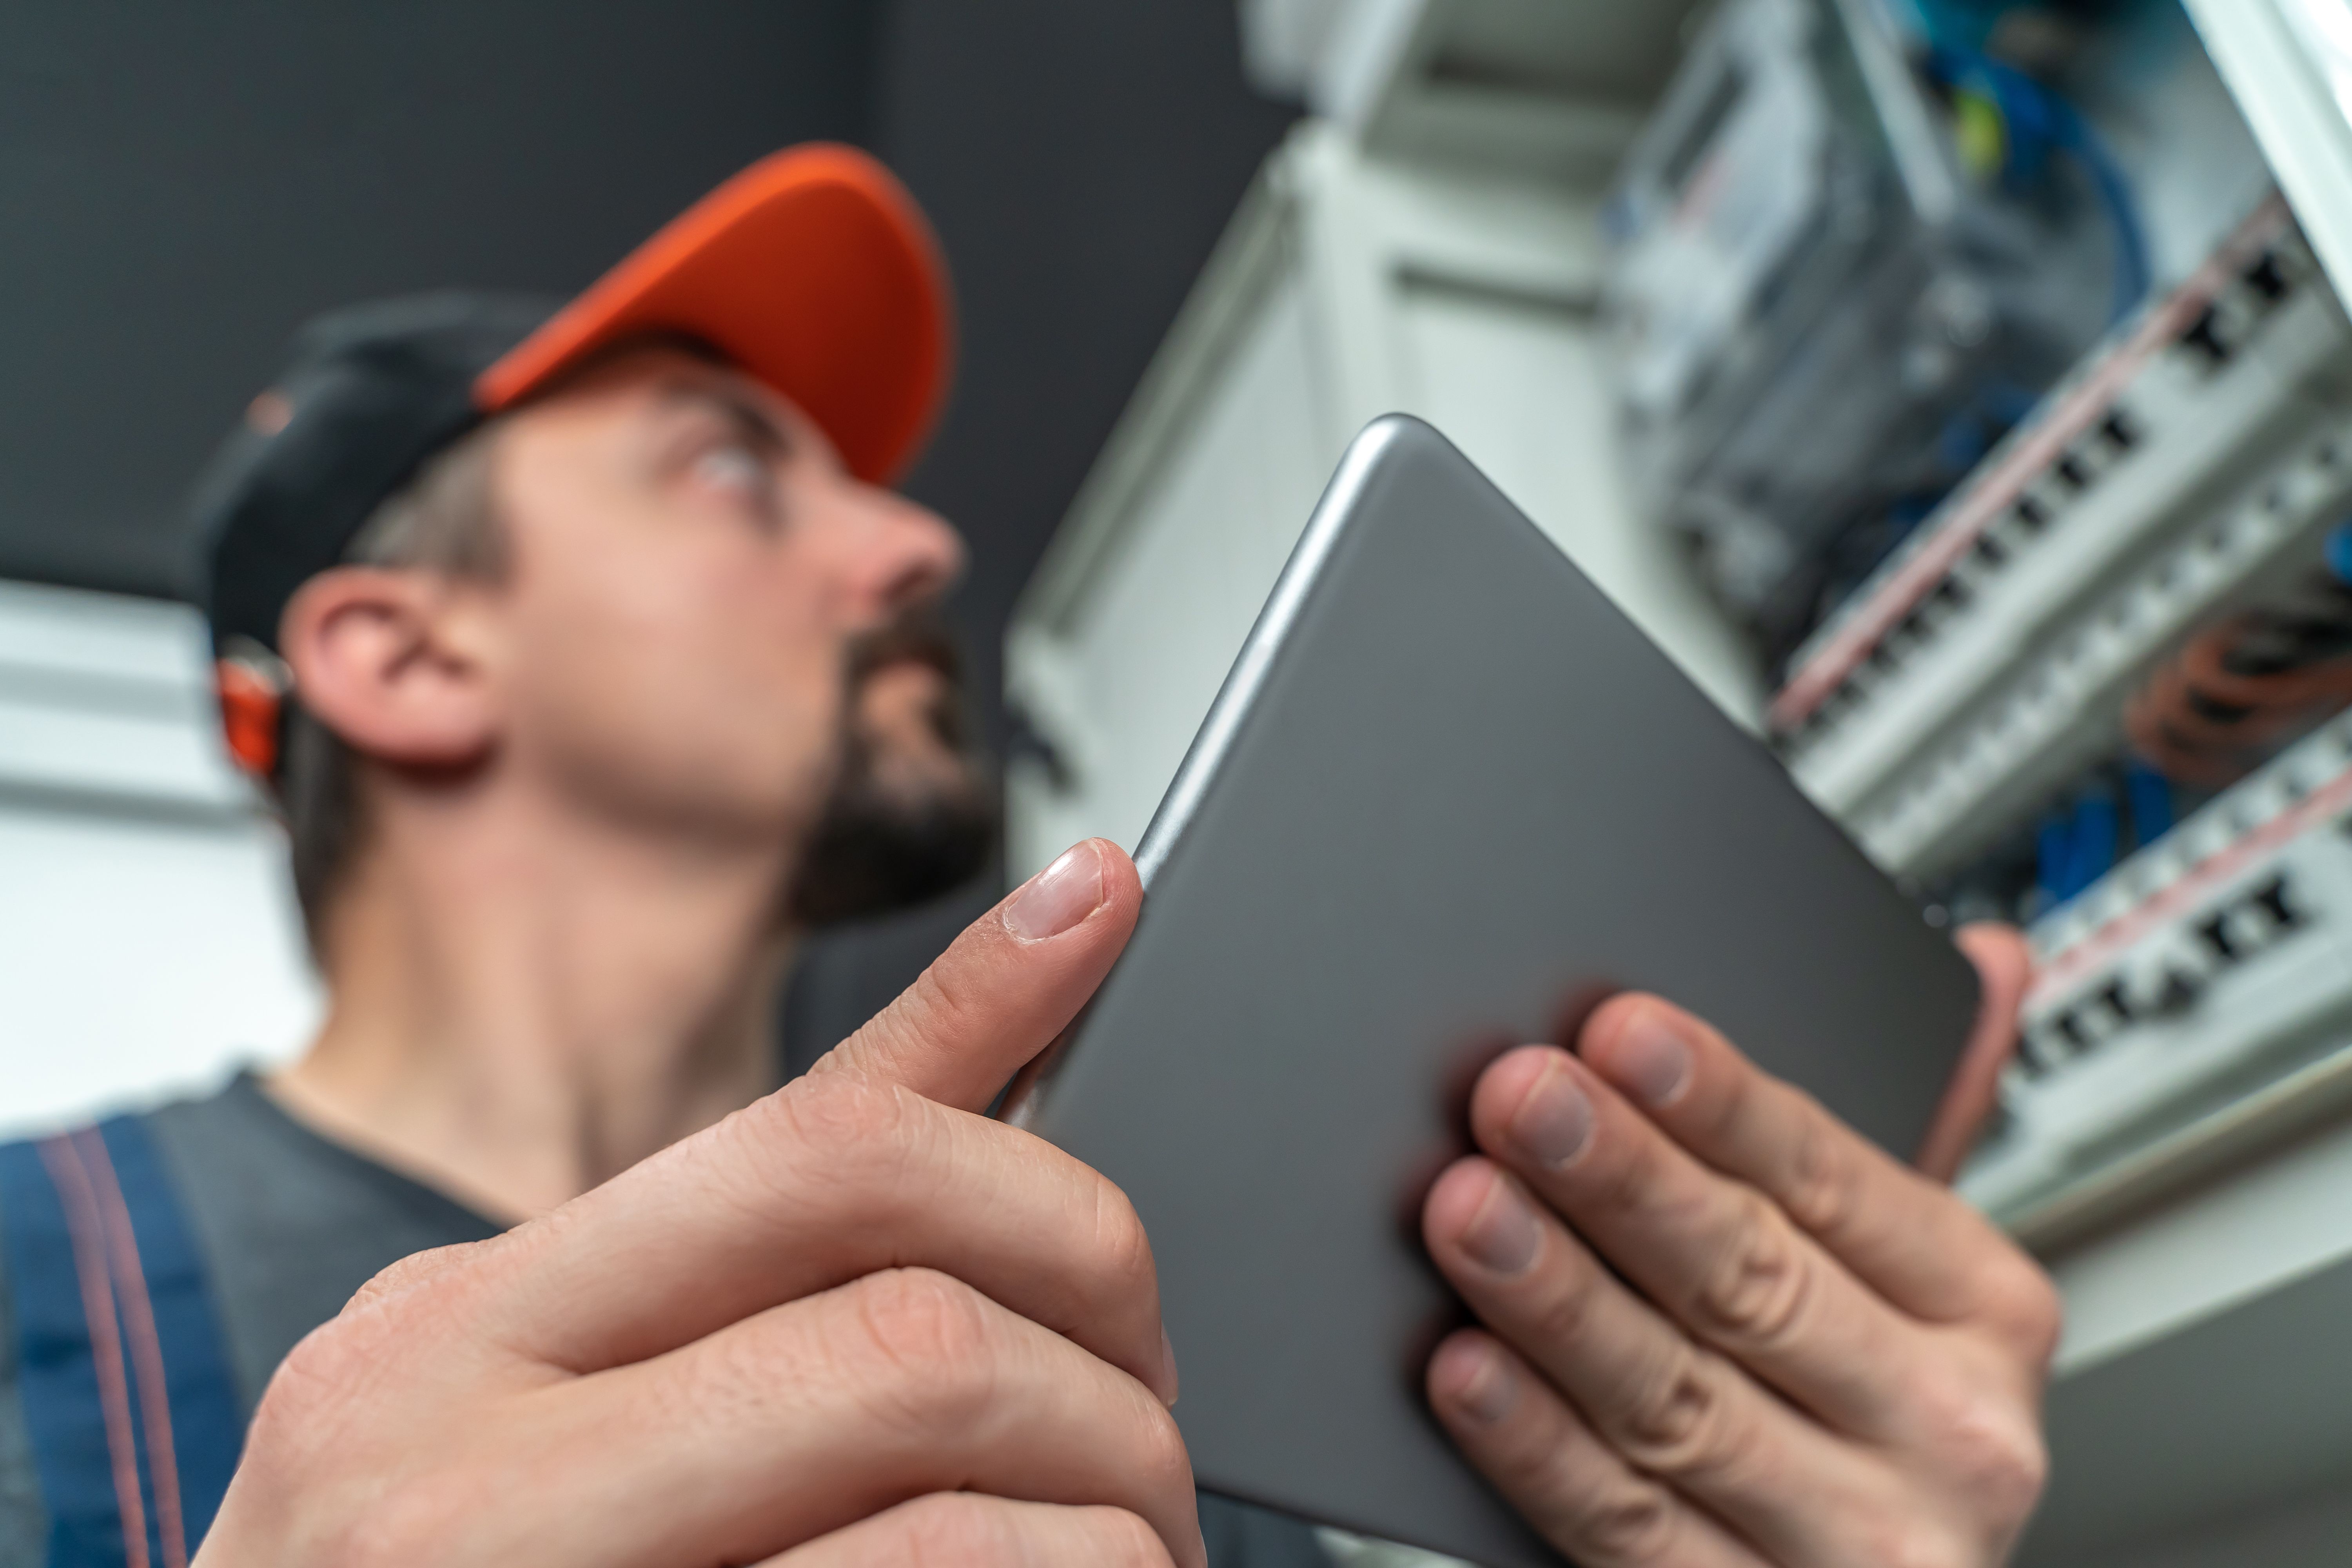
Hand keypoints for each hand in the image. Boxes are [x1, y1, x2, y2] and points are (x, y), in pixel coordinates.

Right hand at [198, 840, 1203, 1567]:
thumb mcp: (531, 1398)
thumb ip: (750, 1239)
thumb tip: (1024, 958)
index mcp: (447, 1337)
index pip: (809, 1147)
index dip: (1011, 1066)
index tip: (1101, 935)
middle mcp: (454, 1464)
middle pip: (911, 1330)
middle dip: (1100, 1365)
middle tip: (1142, 1432)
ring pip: (947, 1511)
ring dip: (1101, 1529)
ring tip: (1125, 1550)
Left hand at [1421, 925, 2055, 1566]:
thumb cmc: (1850, 1410)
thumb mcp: (1899, 1278)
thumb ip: (1902, 1129)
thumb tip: (1987, 958)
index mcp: (1985, 1312)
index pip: (1834, 1179)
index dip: (1720, 1103)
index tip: (1619, 1030)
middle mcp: (1949, 1435)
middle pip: (1754, 1282)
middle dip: (1624, 1181)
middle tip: (1518, 1097)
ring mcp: (1863, 1549)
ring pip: (1679, 1404)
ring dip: (1561, 1300)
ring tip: (1467, 1212)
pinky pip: (1628, 1533)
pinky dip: (1540, 1449)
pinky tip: (1466, 1372)